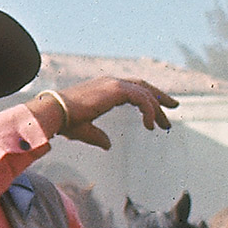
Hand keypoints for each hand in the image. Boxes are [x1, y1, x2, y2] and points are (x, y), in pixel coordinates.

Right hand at [40, 77, 177, 149]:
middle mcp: (110, 82)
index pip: (132, 89)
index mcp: (104, 88)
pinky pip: (142, 98)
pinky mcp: (116, 89)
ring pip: (145, 92)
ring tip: (165, 124)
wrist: (54, 112)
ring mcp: (114, 84)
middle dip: (159, 96)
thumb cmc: (65, 121)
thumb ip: (98, 137)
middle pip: (143, 85)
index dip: (147, 98)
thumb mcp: (85, 131)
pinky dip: (149, 111)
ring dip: (157, 108)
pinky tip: (150, 125)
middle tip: (174, 106)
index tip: (159, 110)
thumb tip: (109, 146)